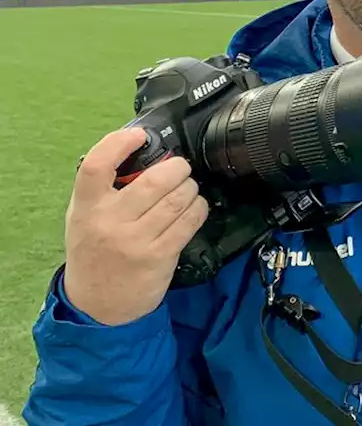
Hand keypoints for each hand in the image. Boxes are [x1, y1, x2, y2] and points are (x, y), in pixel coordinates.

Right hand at [63, 128, 208, 325]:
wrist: (97, 305)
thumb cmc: (93, 251)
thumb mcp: (84, 218)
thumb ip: (102, 190)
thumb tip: (140, 155)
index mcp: (86, 207)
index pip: (95, 166)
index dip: (118, 143)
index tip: (139, 136)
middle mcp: (109, 221)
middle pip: (154, 181)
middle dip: (177, 168)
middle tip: (180, 168)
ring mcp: (136, 240)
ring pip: (177, 200)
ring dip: (190, 188)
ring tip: (188, 188)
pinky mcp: (159, 256)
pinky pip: (189, 222)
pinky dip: (198, 208)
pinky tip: (196, 206)